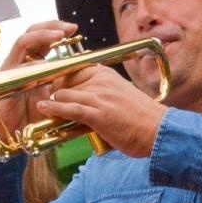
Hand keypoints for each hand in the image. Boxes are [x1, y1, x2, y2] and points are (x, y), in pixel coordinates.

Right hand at [0, 21, 81, 137]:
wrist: (15, 133)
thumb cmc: (34, 115)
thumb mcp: (54, 93)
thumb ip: (63, 80)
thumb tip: (84, 68)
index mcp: (32, 61)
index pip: (42, 37)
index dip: (56, 29)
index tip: (74, 29)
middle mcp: (20, 61)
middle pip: (32, 32)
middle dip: (51, 26)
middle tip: (69, 28)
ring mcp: (12, 68)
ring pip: (23, 41)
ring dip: (42, 36)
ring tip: (59, 36)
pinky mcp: (6, 79)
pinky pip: (17, 62)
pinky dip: (32, 59)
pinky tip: (45, 61)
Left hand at [38, 64, 167, 157]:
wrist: (158, 131)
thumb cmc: (140, 119)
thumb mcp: (118, 97)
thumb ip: (99, 95)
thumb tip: (81, 102)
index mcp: (105, 74)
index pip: (71, 71)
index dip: (60, 81)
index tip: (52, 89)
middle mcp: (101, 80)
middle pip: (63, 82)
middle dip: (55, 94)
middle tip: (47, 104)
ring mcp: (99, 96)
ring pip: (63, 94)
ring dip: (53, 104)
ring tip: (45, 112)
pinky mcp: (97, 114)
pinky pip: (68, 108)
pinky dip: (53, 109)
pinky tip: (43, 108)